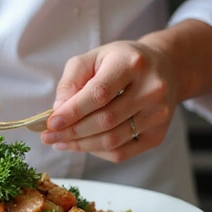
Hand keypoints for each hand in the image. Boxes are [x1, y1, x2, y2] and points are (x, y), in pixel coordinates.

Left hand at [40, 40, 179, 161]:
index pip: (99, 94)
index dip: (72, 112)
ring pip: (112, 141)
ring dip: (81, 145)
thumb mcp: (92, 58)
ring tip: (60, 142)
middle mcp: (151, 89)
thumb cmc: (121, 62)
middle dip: (72, 132)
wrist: (163, 68)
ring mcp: (158, 114)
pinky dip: (97, 152)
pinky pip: (122, 153)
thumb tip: (58, 111)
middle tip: (48, 136)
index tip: (50, 123)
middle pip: (105, 120)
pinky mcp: (158, 134)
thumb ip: (71, 81)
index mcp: (132, 63)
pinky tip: (83, 145)